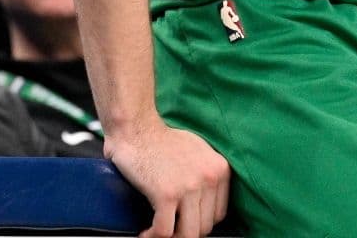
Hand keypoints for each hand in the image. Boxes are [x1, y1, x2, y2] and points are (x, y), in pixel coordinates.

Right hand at [104, 120, 230, 237]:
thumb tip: (204, 203)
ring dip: (172, 237)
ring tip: (158, 232)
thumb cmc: (161, 140)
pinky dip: (152, 236)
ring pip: (188, 234)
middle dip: (185, 230)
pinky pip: (164, 231)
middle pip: (205, 226)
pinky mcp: (166, 195)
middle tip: (170, 228)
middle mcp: (209, 178)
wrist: (136, 128)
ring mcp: (189, 187)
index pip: (218, 213)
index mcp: (219, 169)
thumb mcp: (198, 151)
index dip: (200, 221)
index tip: (185, 222)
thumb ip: (207, 174)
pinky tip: (145, 232)